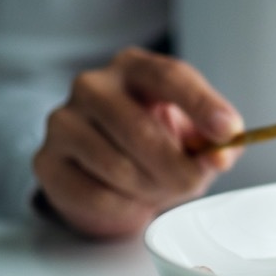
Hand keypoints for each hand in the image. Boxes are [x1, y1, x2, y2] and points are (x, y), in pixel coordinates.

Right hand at [33, 47, 243, 237]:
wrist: (105, 170)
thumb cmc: (157, 141)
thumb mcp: (194, 134)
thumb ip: (215, 141)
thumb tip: (221, 155)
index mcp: (134, 67)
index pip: (169, 76)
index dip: (202, 105)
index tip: (228, 131)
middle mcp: (92, 86)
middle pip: (141, 129)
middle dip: (177, 167)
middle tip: (194, 182)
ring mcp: (63, 121)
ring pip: (118, 167)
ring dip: (151, 189)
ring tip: (159, 188)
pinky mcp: (46, 161)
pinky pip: (95, 195)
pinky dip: (125, 208)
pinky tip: (133, 200)